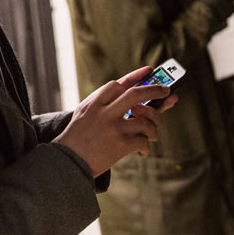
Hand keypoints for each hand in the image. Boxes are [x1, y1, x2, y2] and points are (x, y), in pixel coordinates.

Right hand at [54, 66, 178, 176]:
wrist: (66, 163)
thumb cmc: (77, 138)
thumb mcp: (84, 114)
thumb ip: (104, 103)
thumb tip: (132, 97)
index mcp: (94, 103)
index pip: (119, 85)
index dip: (137, 77)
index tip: (150, 71)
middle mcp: (105, 112)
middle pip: (136, 94)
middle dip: (155, 90)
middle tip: (167, 91)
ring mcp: (113, 128)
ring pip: (145, 120)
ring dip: (153, 127)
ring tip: (152, 134)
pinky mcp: (119, 145)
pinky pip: (143, 140)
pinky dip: (146, 146)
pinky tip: (143, 150)